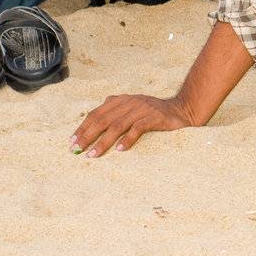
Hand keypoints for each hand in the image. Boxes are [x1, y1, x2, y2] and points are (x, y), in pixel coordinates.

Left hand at [71, 94, 193, 156]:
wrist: (183, 110)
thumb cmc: (154, 114)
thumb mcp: (133, 109)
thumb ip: (115, 111)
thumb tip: (93, 121)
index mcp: (121, 100)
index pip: (97, 113)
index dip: (83, 127)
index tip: (72, 142)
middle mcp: (130, 102)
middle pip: (103, 119)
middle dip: (88, 136)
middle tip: (77, 150)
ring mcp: (142, 109)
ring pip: (117, 125)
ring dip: (103, 141)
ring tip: (93, 154)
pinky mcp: (155, 117)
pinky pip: (138, 128)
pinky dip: (127, 139)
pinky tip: (120, 150)